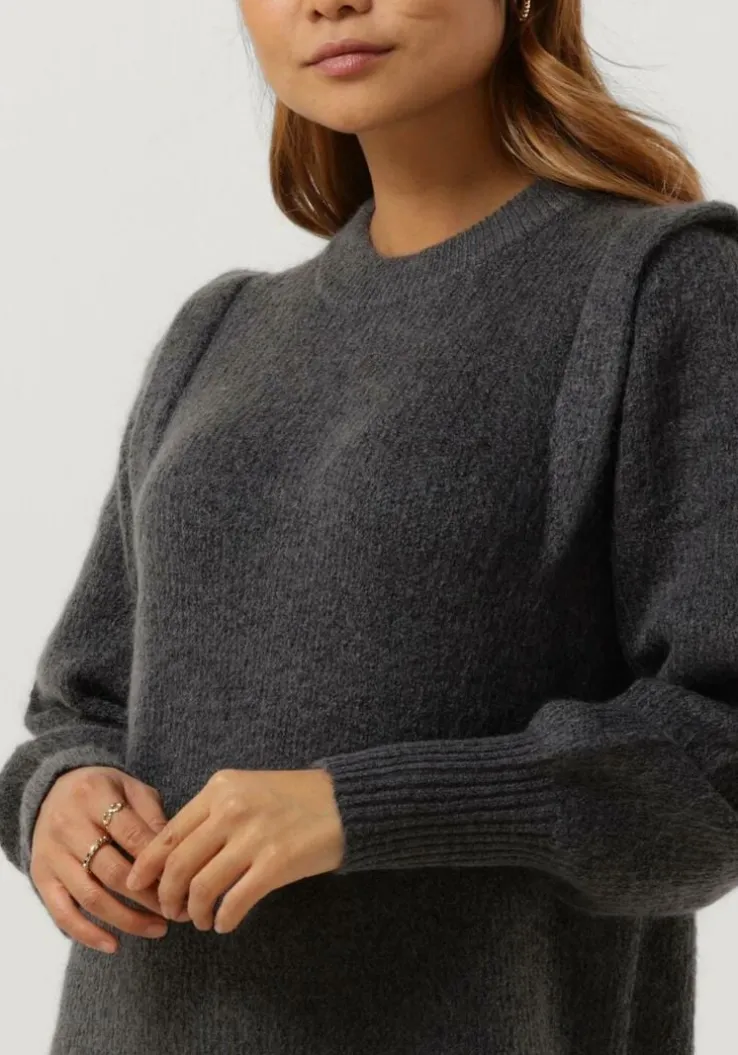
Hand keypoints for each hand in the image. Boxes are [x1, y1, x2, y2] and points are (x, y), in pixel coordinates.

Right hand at [29, 765, 190, 955]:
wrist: (51, 790)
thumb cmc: (102, 791)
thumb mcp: (128, 786)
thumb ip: (151, 814)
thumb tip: (176, 852)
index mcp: (93, 796)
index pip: (131, 834)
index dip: (158, 861)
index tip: (185, 879)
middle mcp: (68, 826)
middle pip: (113, 870)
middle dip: (150, 895)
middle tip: (179, 909)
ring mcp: (52, 855)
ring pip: (91, 897)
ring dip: (127, 919)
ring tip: (159, 928)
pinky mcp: (41, 878)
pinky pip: (62, 914)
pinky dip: (87, 934)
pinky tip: (114, 945)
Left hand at [125, 768, 345, 933]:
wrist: (344, 803)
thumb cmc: (293, 798)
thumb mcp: (246, 789)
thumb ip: (211, 813)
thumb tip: (175, 854)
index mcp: (219, 788)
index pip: (168, 833)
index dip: (147, 866)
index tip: (137, 885)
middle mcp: (231, 809)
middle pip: (178, 865)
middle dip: (166, 896)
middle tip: (171, 911)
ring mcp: (253, 836)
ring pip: (201, 887)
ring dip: (194, 912)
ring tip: (200, 920)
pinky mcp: (275, 863)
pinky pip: (234, 901)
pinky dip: (223, 919)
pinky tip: (225, 923)